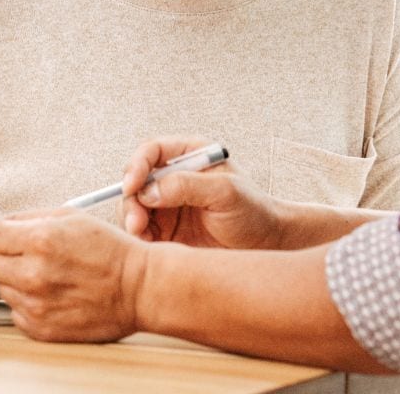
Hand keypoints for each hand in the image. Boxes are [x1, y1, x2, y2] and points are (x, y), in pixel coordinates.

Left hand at [0, 210, 147, 342]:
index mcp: (39, 241)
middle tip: (6, 250)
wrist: (138, 289)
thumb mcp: (71, 218)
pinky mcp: (41, 327)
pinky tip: (49, 292)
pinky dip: (24, 300)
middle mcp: (33, 274)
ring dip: (12, 277)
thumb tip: (2, 223)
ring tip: (44, 272)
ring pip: (1, 287)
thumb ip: (30, 218)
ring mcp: (35, 304)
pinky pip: (15, 311)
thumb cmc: (110, 251)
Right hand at [120, 137, 285, 250]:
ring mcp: (168, 204)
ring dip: (132, 220)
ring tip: (143, 237)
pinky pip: (141, 230)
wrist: (268, 246)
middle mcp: (174, 177)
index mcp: (189, 156)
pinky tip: (150, 248)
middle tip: (136, 223)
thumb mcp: (226, 193)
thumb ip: (187, 185)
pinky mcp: (166, 230)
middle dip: (131, 200)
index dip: (137, 166)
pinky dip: (139, 238)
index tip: (132, 186)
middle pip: (136, 180)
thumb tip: (148, 190)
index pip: (151, 152)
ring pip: (134, 206)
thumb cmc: (254, 212)